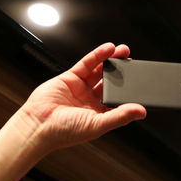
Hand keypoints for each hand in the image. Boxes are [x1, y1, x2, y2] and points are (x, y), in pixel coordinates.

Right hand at [17, 43, 145, 151]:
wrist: (39, 125)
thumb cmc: (65, 131)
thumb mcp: (98, 125)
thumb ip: (120, 116)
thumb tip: (141, 111)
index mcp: (100, 114)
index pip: (119, 100)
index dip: (130, 91)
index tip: (142, 83)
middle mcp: (91, 101)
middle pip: (111, 83)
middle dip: (123, 72)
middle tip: (134, 63)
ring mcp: (81, 88)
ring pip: (100, 71)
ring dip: (112, 60)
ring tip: (124, 51)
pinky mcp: (70, 77)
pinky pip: (87, 64)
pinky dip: (98, 55)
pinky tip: (109, 49)